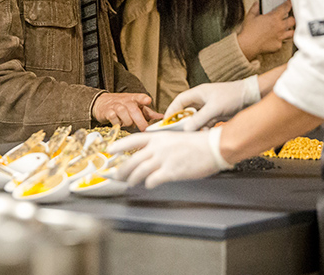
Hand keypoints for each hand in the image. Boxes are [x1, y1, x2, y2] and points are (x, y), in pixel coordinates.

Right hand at [91, 92, 161, 132]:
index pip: (139, 97)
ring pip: (124, 115)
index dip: (143, 99)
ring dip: (128, 123)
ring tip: (129, 124)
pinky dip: (118, 124)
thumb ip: (148, 112)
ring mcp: (116, 106)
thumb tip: (162, 117)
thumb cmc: (123, 105)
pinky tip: (119, 124)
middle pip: (134, 110)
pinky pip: (114, 120)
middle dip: (140, 121)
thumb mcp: (135, 106)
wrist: (102, 102)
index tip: (148, 101)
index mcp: (134, 99)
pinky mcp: (108, 112)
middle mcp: (125, 101)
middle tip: (144, 129)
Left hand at [107, 127, 231, 187]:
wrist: (213, 147)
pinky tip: (149, 184)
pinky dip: (148, 183)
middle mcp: (158, 147)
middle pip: (132, 159)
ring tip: (129, 182)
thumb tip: (150, 156)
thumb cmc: (198, 143)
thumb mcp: (174, 139)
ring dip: (132, 179)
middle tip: (116, 175)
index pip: (133, 140)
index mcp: (158, 137)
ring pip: (139, 171)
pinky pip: (153, 180)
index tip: (110, 150)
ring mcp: (164, 159)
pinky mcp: (171, 171)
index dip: (120, 145)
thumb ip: (161, 147)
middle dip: (122, 169)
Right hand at [166, 76, 261, 129]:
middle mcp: (201, 100)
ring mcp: (208, 108)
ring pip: (196, 120)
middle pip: (186, 112)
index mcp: (198, 93)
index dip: (171, 112)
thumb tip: (186, 129)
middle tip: (179, 132)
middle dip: (183, 122)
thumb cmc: (233, 96)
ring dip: (195, 128)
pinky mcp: (216, 115)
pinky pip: (205, 124)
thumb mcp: (214, 108)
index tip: (166, 123)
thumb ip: (199, 119)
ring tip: (194, 135)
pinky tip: (206, 134)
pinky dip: (204, 129)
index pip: (179, 102)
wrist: (251, 97)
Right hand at [236, 1, 294, 60]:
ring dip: (290, 30)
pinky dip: (281, 40)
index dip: (288, 4)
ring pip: (292, 32)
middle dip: (291, 18)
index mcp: (273, 18)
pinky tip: (277, 39)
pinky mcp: (278, 45)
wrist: (248, 45)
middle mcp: (279, 27)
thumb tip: (256, 4)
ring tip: (286, 29)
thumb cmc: (248, 31)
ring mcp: (280, 37)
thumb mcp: (250, 17)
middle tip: (288, 18)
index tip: (289, 3)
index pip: (285, 8)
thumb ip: (255, 9)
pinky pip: (283, 42)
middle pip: (292, 21)